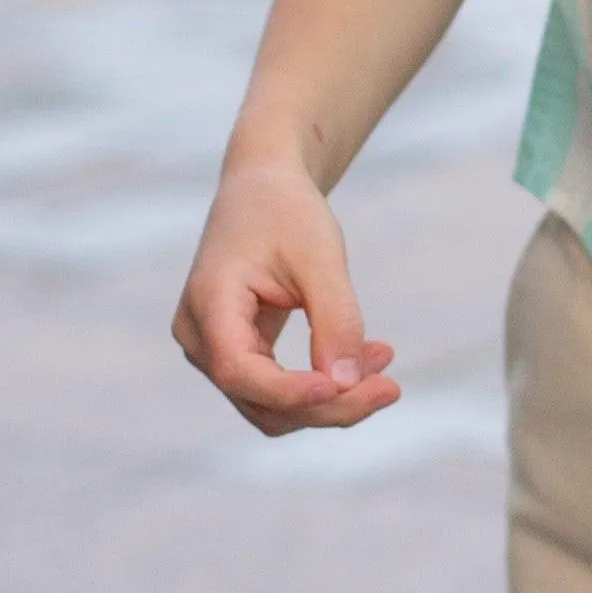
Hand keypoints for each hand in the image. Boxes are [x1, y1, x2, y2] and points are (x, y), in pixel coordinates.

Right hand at [172, 157, 400, 434]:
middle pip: (260, 401)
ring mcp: (213, 350)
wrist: (264, 186)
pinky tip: (369, 361)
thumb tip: (345, 384)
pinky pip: (277, 389)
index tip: (344, 387)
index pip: (238, 370)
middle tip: (392, 388)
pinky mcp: (237, 353)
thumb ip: (335, 318)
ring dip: (330, 400)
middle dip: (328, 405)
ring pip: (270, 406)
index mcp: (207, 303)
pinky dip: (322, 384)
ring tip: (385, 369)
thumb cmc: (287, 211)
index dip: (289, 391)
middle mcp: (199, 336)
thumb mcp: (320, 255)